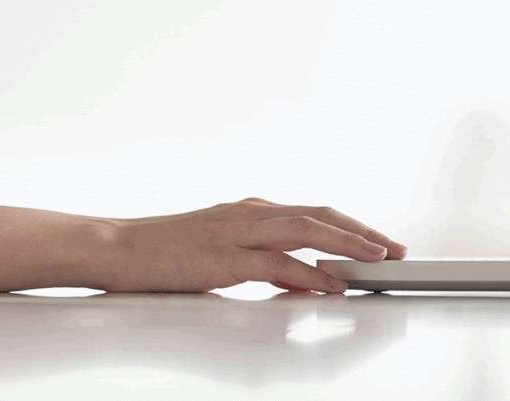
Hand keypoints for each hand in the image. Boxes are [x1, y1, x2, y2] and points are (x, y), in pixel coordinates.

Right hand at [88, 198, 406, 293]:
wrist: (114, 249)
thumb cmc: (162, 255)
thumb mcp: (222, 256)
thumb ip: (264, 265)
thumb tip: (302, 280)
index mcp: (250, 211)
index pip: (314, 212)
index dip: (352, 226)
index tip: (380, 241)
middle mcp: (249, 214)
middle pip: (320, 215)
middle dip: (363, 231)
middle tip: (395, 249)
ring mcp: (236, 232)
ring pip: (306, 230)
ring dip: (346, 244)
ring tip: (376, 259)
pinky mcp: (222, 256)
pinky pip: (276, 262)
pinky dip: (309, 272)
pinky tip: (330, 283)